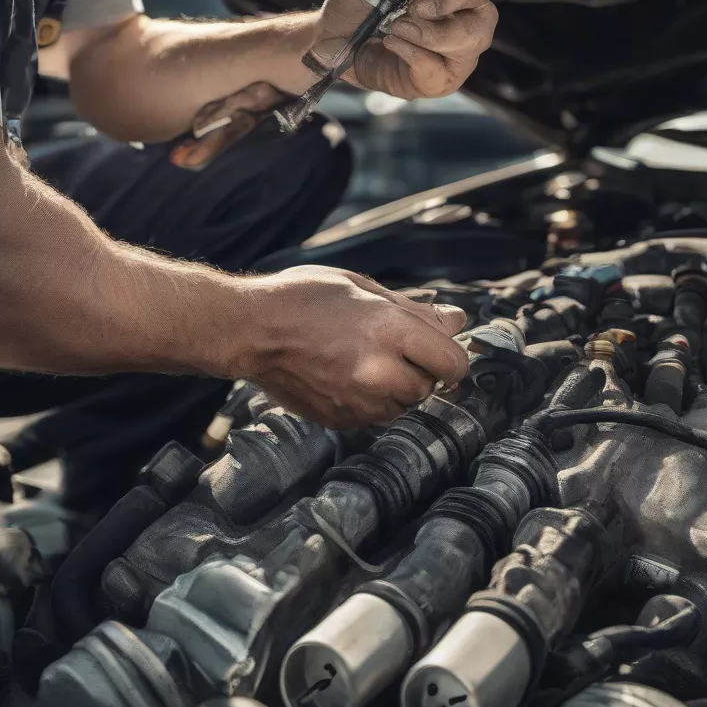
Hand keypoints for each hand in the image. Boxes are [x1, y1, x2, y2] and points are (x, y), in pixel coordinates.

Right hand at [241, 265, 469, 428]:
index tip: (438, 350)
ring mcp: (359, 401)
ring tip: (363, 361)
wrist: (249, 330)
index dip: (451, 357)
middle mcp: (379, 372)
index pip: (453, 363)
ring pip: (403, 406)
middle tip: (390, 349)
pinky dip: (370, 401)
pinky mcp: (341, 419)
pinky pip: (374, 417)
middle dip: (419, 371)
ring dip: (395, 389)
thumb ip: (415, 310)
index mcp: (390, 331)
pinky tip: (345, 376)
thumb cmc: (303, 298)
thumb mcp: (363, 288)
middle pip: (428, 387)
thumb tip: (456, 320)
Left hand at [312, 0, 498, 98]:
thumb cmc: (362, 5)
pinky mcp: (442, 80)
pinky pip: (440, 70)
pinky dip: (413, 56)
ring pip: (472, 43)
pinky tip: (392, 45)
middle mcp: (466, 21)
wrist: (335, 40)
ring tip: (395, 30)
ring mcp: (458, 54)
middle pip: (487, 14)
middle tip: (411, 12)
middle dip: (447, 12)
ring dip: (430, 36)